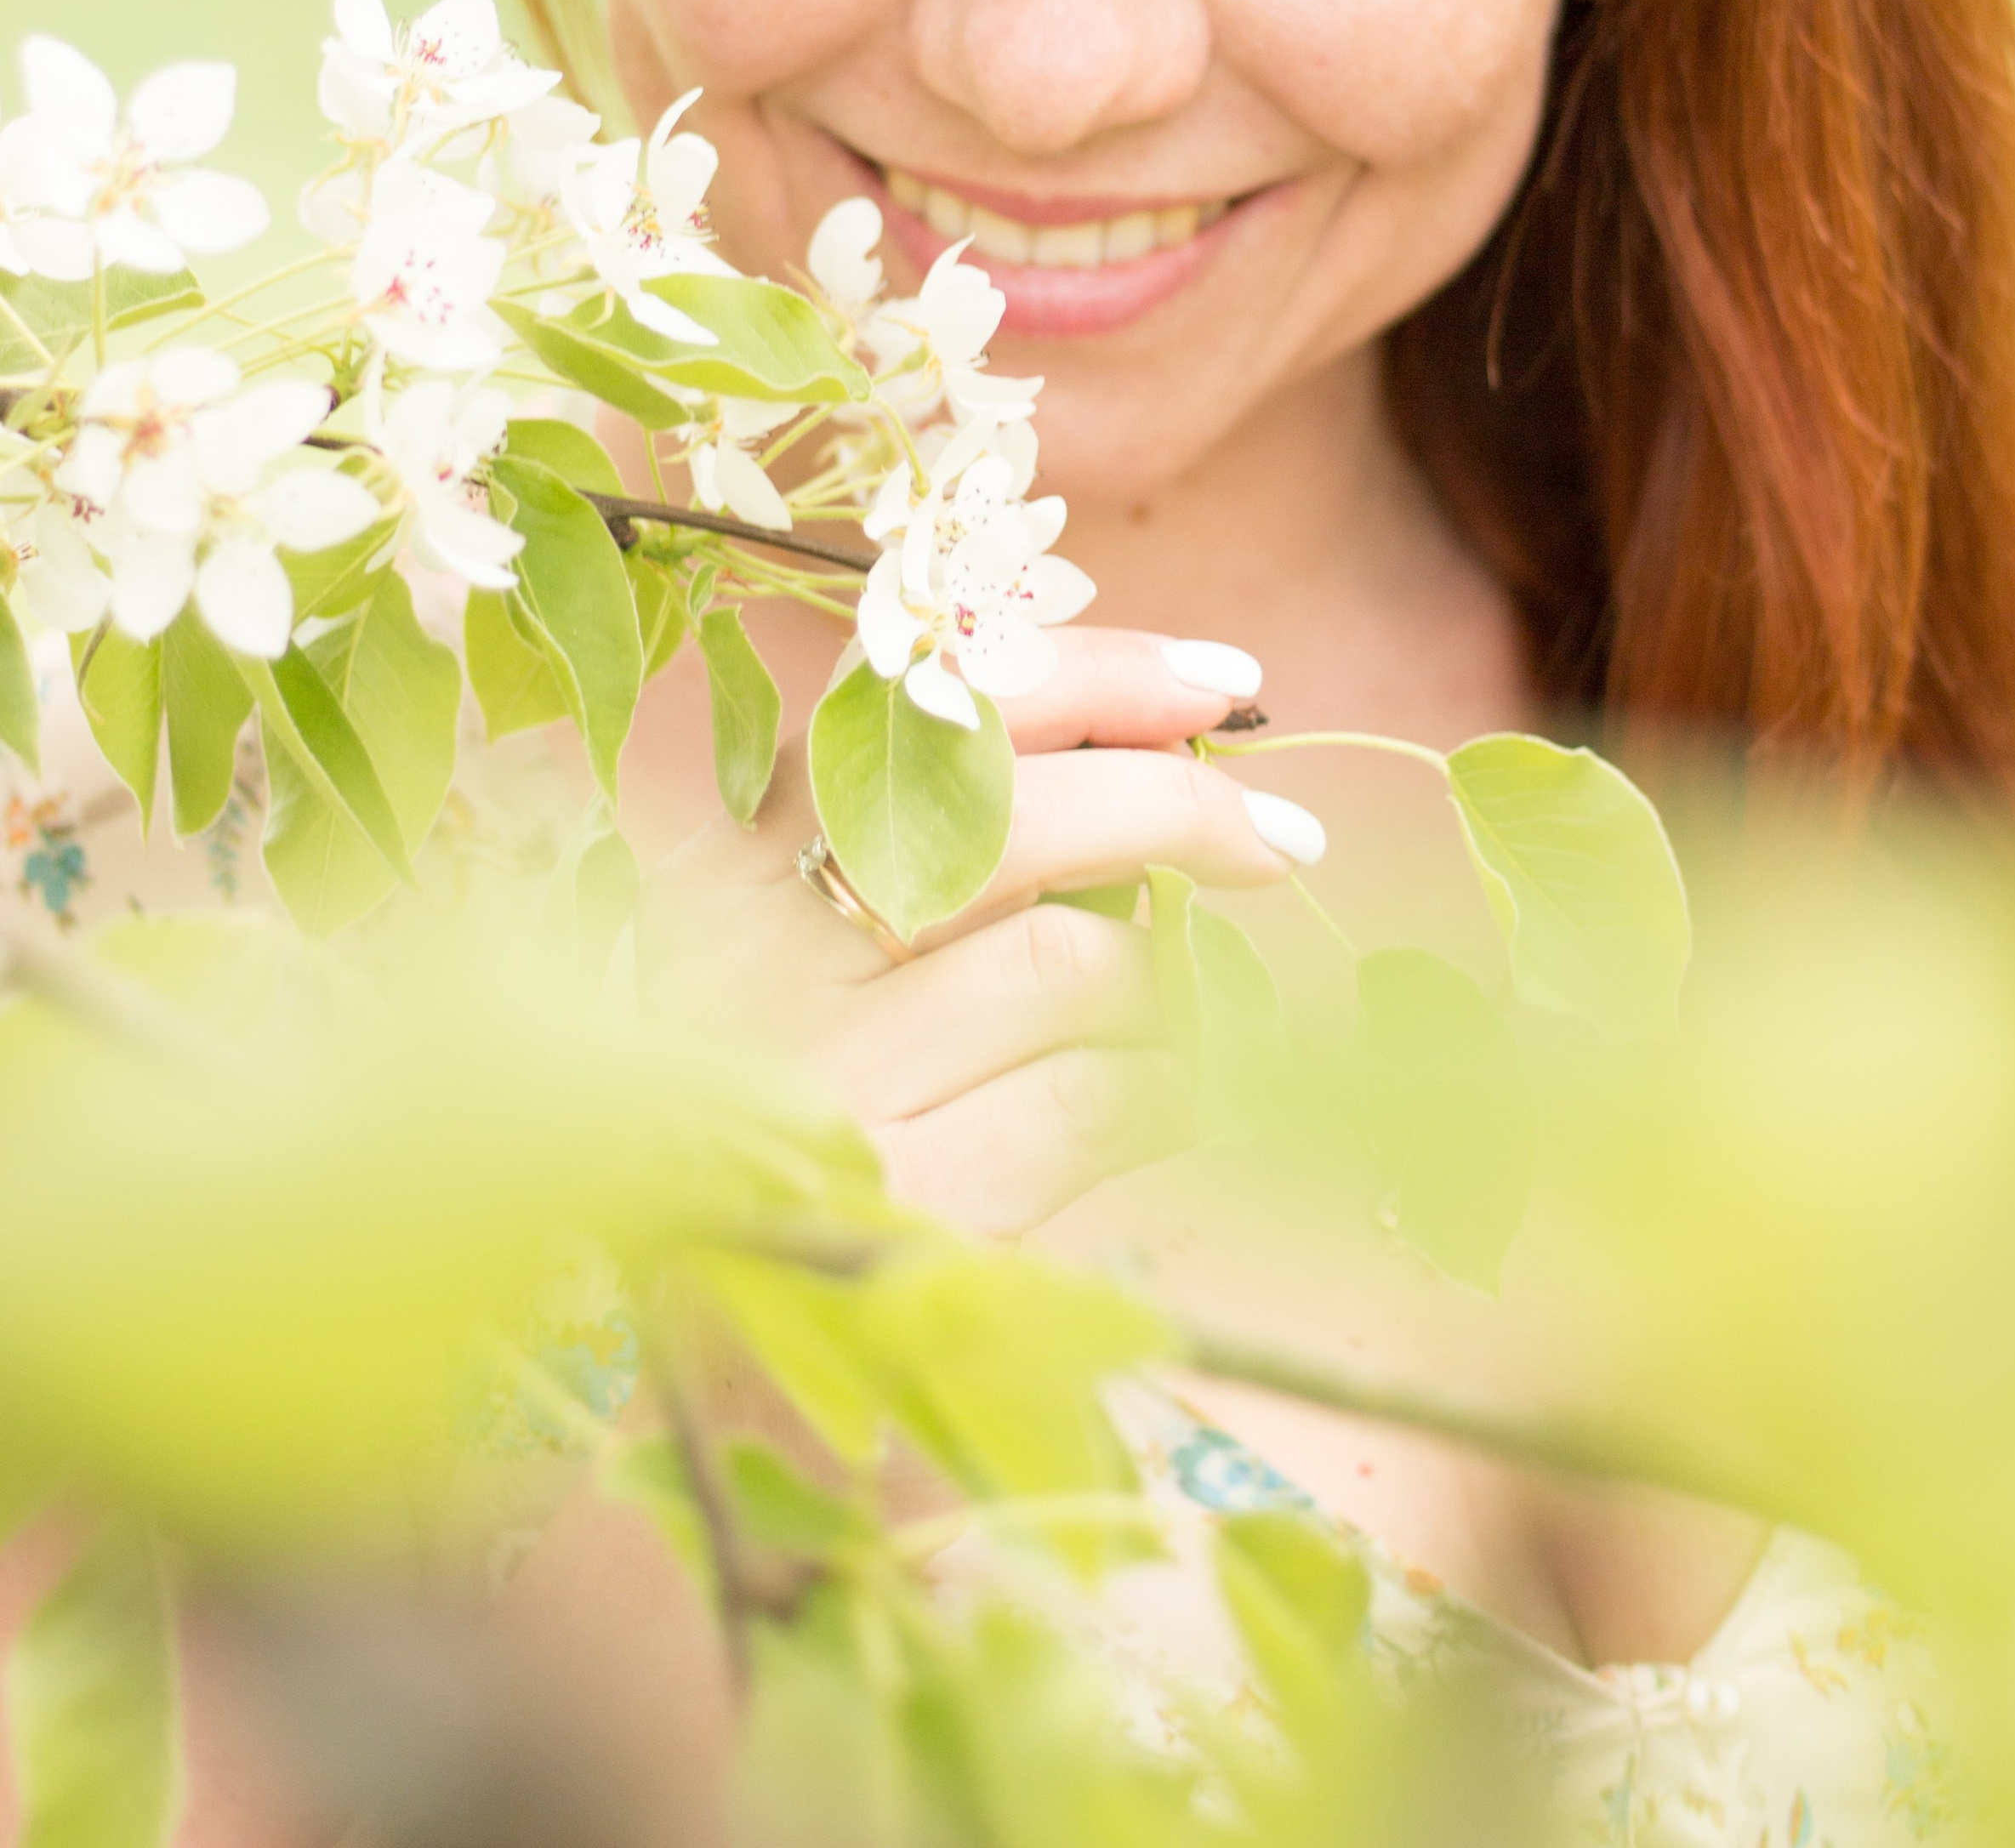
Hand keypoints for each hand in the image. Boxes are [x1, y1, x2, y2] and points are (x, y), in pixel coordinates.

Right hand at [638, 627, 1323, 1234]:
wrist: (740, 1343)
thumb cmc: (807, 1118)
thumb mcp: (819, 963)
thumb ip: (941, 852)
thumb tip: (1163, 744)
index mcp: (730, 869)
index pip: (920, 710)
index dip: (1090, 673)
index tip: (1219, 683)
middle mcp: (760, 960)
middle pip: (1014, 815)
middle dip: (1177, 806)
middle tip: (1281, 841)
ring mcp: (832, 1084)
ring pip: (1076, 964)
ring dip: (1164, 984)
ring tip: (1168, 1019)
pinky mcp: (912, 1200)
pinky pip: (1101, 1102)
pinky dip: (1164, 1090)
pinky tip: (1156, 1102)